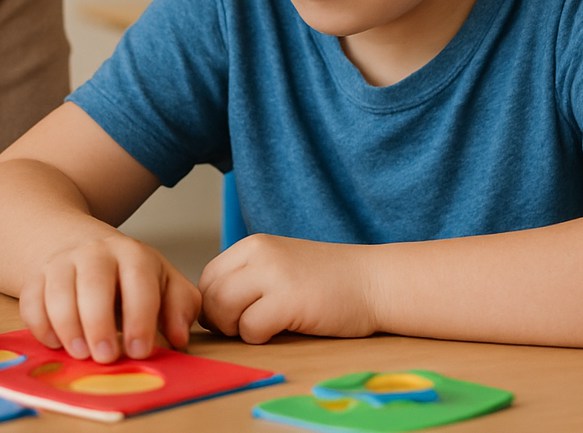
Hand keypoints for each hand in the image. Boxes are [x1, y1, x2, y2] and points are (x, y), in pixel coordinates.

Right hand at [17, 231, 199, 361]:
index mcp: (133, 255)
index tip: (139, 351)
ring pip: (58, 292)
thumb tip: (179, 338)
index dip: (140, 319)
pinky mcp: (36, 276)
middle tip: (105, 358)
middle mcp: (95, 252)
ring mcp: (62, 262)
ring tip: (80, 354)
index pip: (138, 282)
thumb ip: (180, 307)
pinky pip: (31, 300)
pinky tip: (55, 343)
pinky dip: (39, 325)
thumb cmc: (130, 276)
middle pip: (94, 284)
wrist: (83, 246)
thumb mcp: (164, 283)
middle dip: (99, 324)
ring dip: (67, 327)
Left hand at [198, 234, 376, 342]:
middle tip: (243, 330)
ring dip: (236, 329)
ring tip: (261, 329)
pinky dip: (258, 338)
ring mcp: (273, 274)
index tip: (233, 319)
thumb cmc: (330, 282)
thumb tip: (212, 311)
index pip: (208, 277)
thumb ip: (249, 279)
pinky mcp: (289, 300)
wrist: (374, 282)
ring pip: (222, 309)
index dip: (213, 304)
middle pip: (211, 294)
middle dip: (220, 321)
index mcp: (253, 245)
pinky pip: (250, 328)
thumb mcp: (281, 265)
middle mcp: (258, 253)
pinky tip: (280, 331)